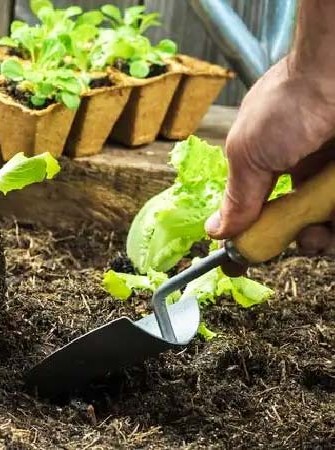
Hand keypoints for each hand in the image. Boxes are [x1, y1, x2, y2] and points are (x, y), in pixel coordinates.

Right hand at [205, 56, 334, 254]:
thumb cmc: (287, 104)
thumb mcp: (248, 155)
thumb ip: (236, 198)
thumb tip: (215, 231)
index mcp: (269, 164)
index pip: (259, 209)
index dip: (256, 235)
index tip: (249, 259)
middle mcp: (302, 169)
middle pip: (297, 221)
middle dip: (297, 240)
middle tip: (302, 242)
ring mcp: (330, 173)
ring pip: (325, 220)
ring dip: (321, 237)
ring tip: (322, 233)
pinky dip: (334, 222)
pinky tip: (331, 218)